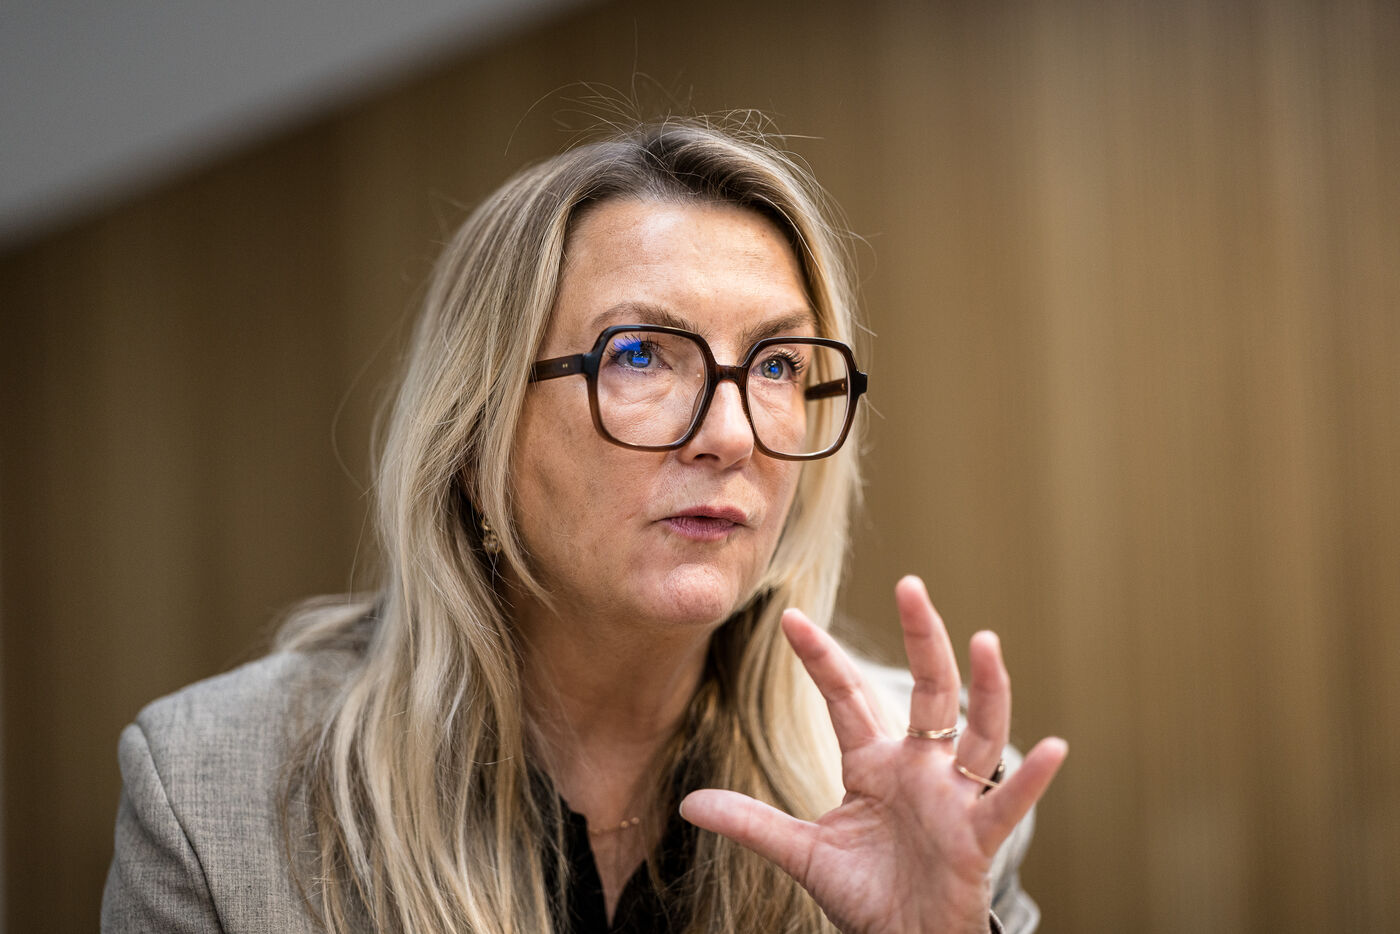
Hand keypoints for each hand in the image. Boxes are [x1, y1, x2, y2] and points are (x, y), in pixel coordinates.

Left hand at [680, 575, 1066, 933]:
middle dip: (921, 638)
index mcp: (874, 763)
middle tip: (910, 584)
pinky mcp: (976, 836)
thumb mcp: (803, 853)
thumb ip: (752, 823)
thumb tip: (689, 802)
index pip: (846, 698)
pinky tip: (1052, 746)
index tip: (790, 618)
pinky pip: (1005, 802)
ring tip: (985, 640)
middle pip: (926, 690)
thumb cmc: (868, 894)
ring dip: (984, 688)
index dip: (821, 659)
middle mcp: (919, 767)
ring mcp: (951, 796)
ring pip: (975, 731)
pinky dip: (1029, 777)